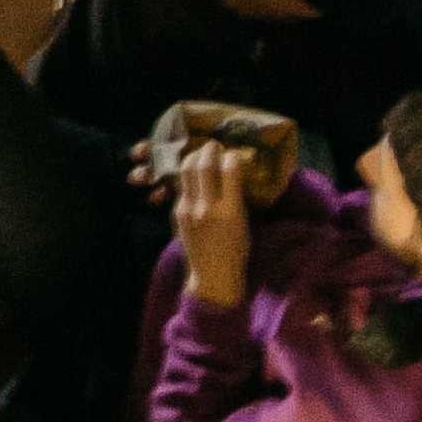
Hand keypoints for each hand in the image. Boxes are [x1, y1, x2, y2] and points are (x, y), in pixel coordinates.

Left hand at [173, 140, 256, 306]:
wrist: (213, 276)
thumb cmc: (236, 251)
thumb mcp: (244, 223)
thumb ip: (237, 197)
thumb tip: (233, 170)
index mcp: (230, 212)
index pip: (229, 171)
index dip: (231, 156)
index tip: (234, 153)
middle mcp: (207, 208)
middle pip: (204, 165)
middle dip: (209, 150)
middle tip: (214, 146)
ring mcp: (189, 209)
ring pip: (187, 170)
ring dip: (195, 156)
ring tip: (202, 154)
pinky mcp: (177, 212)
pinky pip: (182, 185)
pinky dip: (189, 175)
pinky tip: (194, 173)